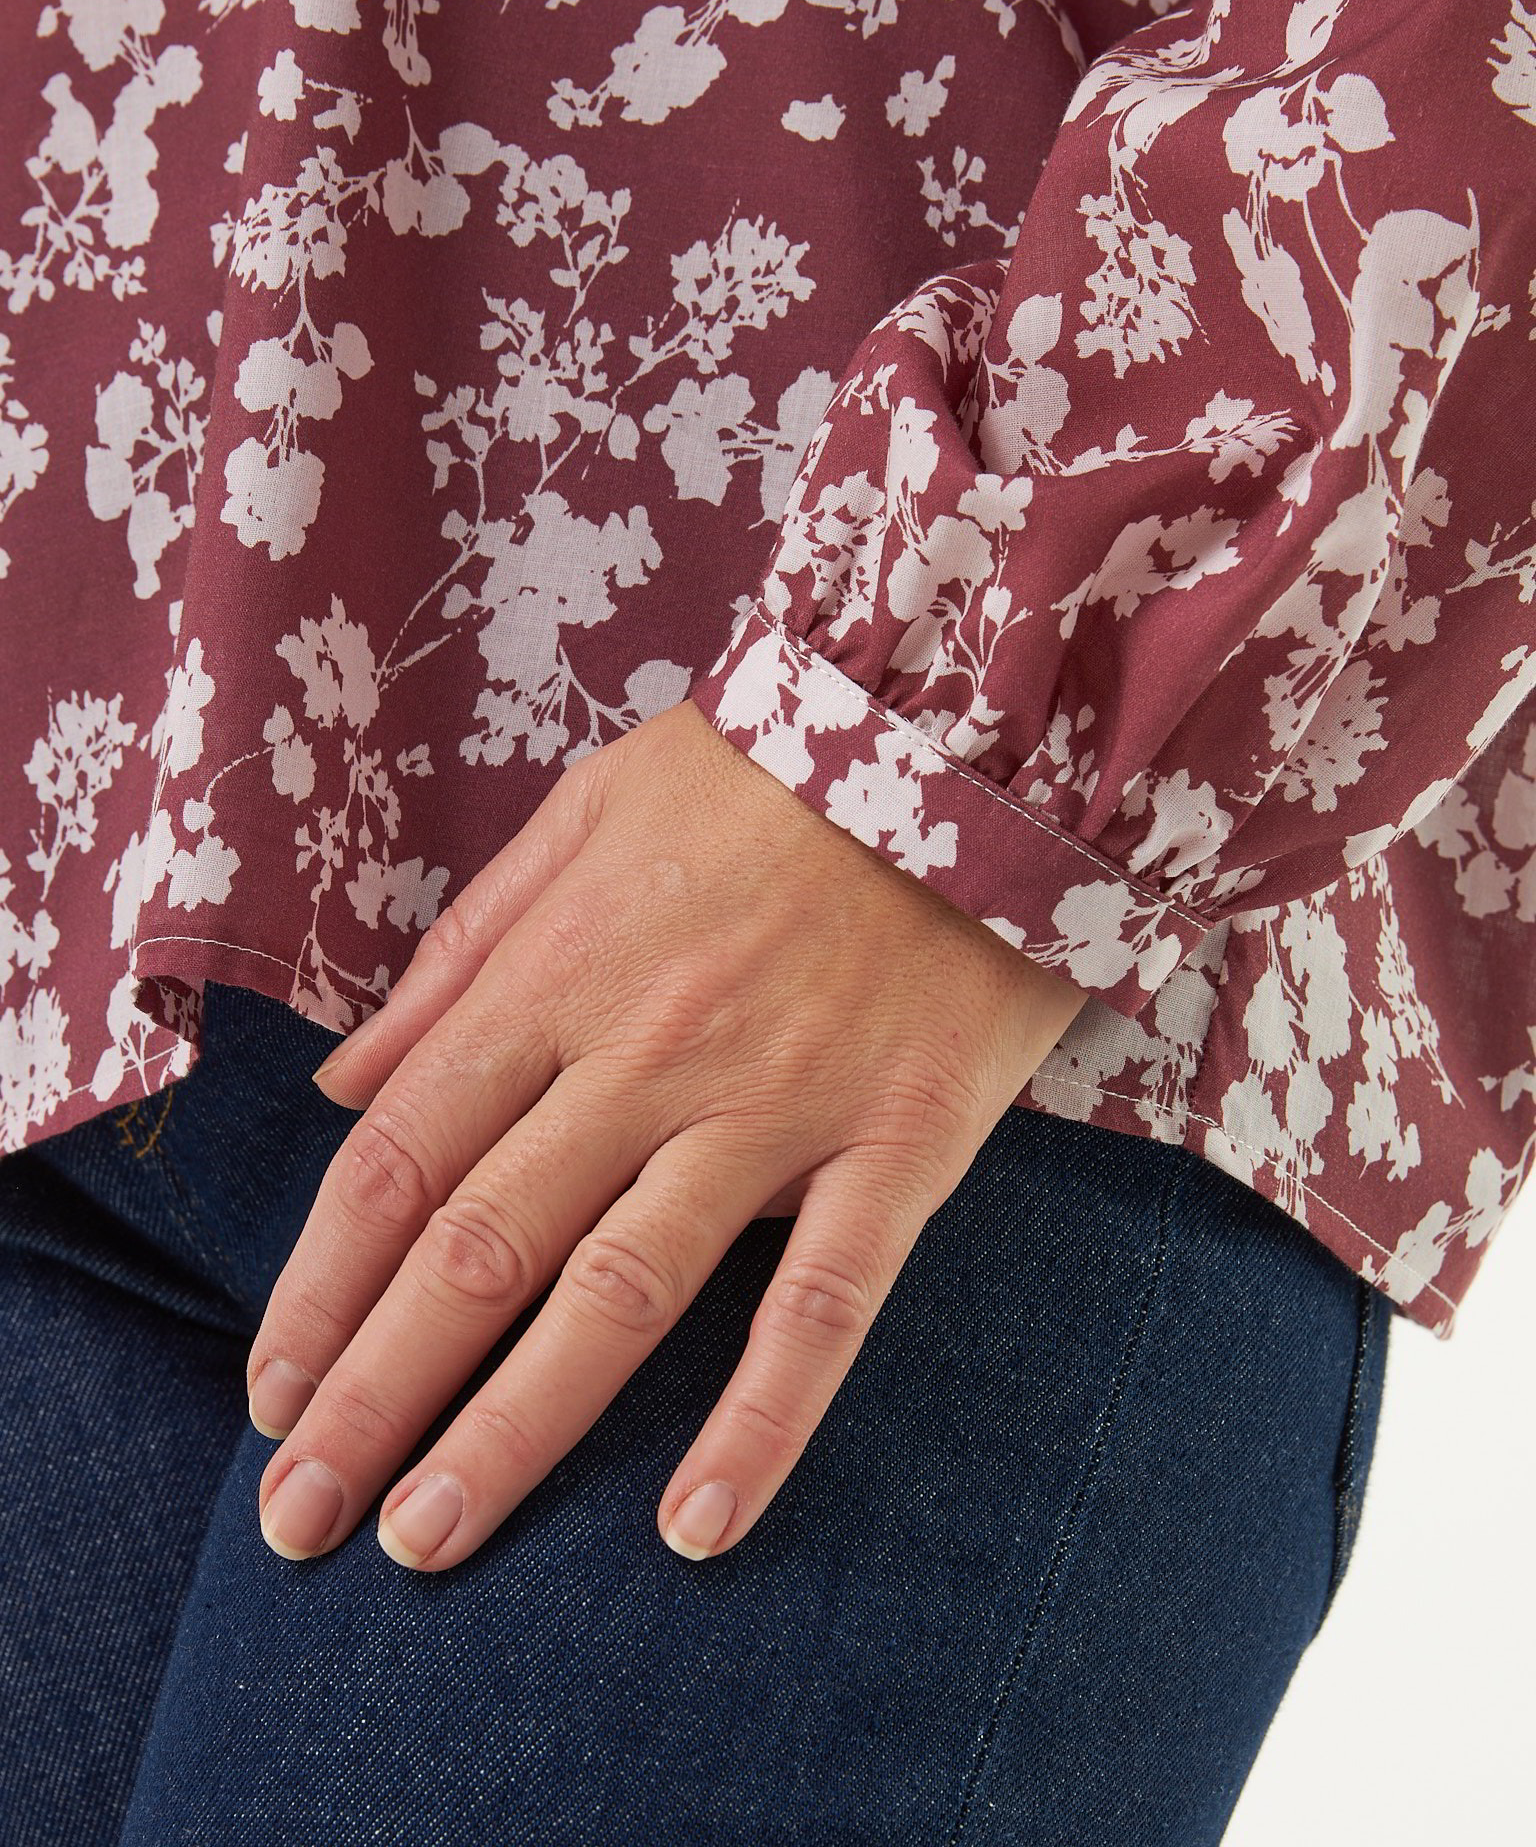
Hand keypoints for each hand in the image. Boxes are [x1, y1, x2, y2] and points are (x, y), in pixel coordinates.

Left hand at [247, 698, 1089, 1568]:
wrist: (972, 737)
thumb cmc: (765, 775)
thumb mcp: (585, 811)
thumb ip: (462, 951)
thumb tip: (341, 1083)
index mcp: (560, 974)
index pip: (401, 1160)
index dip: (319, 1289)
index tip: (272, 1391)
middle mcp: (646, 1056)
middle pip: (478, 1250)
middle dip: (371, 1395)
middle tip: (298, 1520)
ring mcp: (775, 1109)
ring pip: (619, 1298)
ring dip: (510, 1434)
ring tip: (424, 1545)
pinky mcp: (897, 1147)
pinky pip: (823, 1306)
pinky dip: (760, 1423)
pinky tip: (695, 1530)